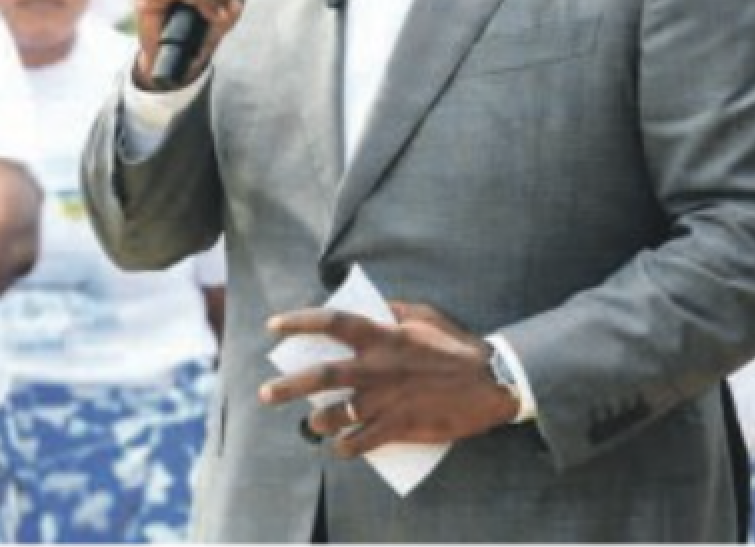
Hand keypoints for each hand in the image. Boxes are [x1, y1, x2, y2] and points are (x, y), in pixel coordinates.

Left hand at [258, 301, 517, 456]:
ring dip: (317, 422)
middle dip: (288, 386)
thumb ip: (392, 310)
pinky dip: (346, 447)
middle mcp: (377, 367)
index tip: (273, 327)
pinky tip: (339, 448)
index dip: (299, 322)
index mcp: (382, 335)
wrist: (490, 382)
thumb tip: (366, 307)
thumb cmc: (456, 345)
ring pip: (336, 414)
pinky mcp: (399, 426)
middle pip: (321, 375)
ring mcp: (386, 399)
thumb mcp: (424, 315)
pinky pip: (361, 442)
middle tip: (265, 393)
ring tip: (311, 424)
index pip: (331, 323)